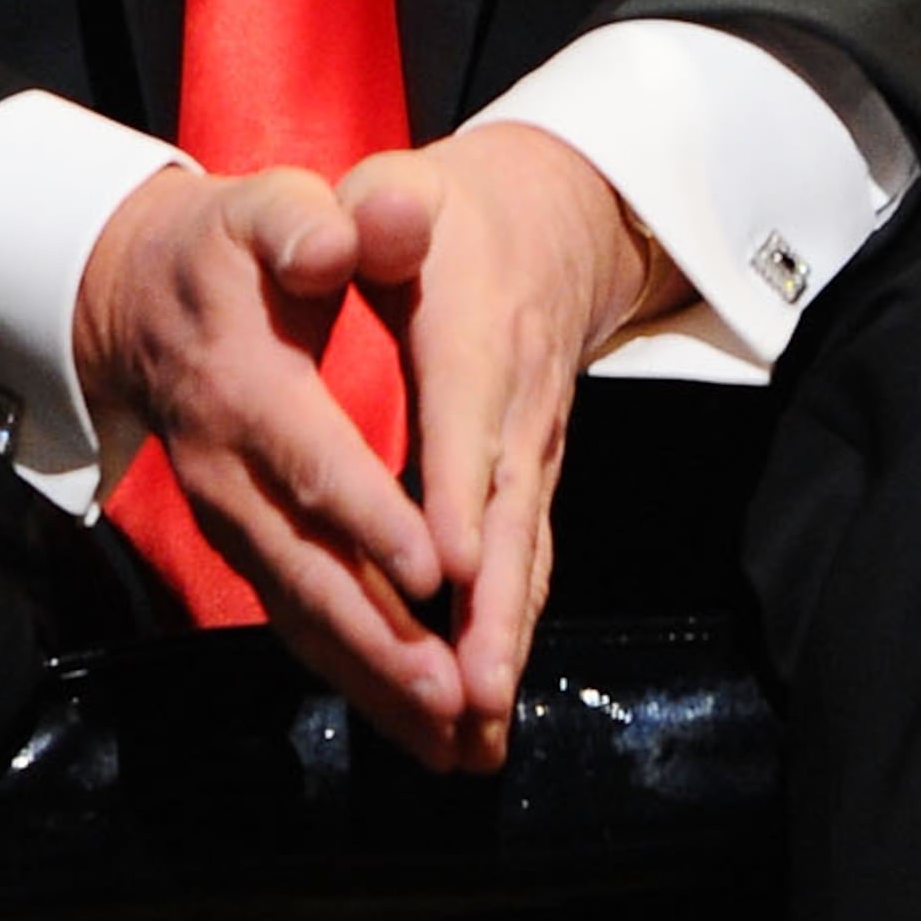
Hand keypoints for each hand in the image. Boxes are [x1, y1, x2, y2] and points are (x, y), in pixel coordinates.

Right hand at [72, 163, 465, 752]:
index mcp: (242, 385)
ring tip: (447, 737)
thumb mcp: (265, 207)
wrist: (138, 298)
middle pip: (305, 566)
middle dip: (379, 637)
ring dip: (371, 680)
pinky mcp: (245, 545)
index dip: (371, 515)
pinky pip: (298, 622)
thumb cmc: (227, 249)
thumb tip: (341, 238)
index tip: (436, 568)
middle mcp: (226, 471)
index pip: (310, 460)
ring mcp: (231, 518)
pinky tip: (412, 725)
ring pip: (300, 612)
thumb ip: (310, 223)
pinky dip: (353, 677)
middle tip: (451, 693)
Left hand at [339, 125, 684, 769]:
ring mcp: (531, 454)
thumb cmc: (451, 213)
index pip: (466, 420)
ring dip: (502, 650)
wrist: (553, 220)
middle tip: (473, 697)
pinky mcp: (529, 482)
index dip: (456, 492)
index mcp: (474, 336)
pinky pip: (521, 570)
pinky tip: (484, 710)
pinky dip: (506, 641)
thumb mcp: (407, 185)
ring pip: (522, 562)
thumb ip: (380, 208)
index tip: (445, 567)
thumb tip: (367, 220)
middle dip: (492, 614)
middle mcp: (515, 409)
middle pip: (509, 521)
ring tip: (480, 735)